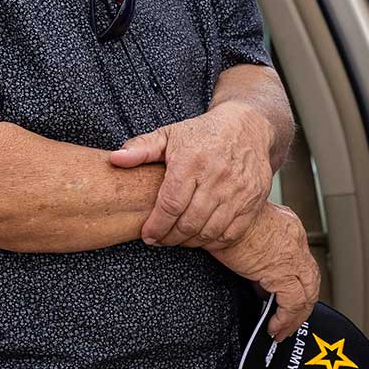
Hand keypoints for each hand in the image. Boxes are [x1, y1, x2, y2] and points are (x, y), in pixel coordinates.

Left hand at [108, 103, 275, 247]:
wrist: (248, 127)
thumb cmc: (202, 133)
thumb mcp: (170, 134)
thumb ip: (141, 148)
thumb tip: (114, 159)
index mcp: (192, 160)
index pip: (170, 204)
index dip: (156, 225)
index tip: (147, 235)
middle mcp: (218, 176)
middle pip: (189, 222)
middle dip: (170, 237)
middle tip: (160, 240)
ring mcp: (239, 190)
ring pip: (210, 231)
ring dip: (190, 242)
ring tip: (178, 239)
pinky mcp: (254, 200)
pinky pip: (231, 232)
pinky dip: (214, 241)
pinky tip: (201, 237)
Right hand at [208, 203, 319, 338]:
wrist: (216, 213)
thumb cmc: (222, 218)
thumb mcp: (242, 232)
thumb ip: (254, 252)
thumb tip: (254, 278)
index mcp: (288, 226)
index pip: (300, 259)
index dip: (294, 281)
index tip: (276, 296)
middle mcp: (295, 239)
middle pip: (311, 278)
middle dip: (302, 302)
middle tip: (288, 320)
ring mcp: (293, 255)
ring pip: (309, 293)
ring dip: (297, 315)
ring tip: (282, 330)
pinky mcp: (282, 271)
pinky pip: (294, 303)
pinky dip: (286, 319)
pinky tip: (274, 327)